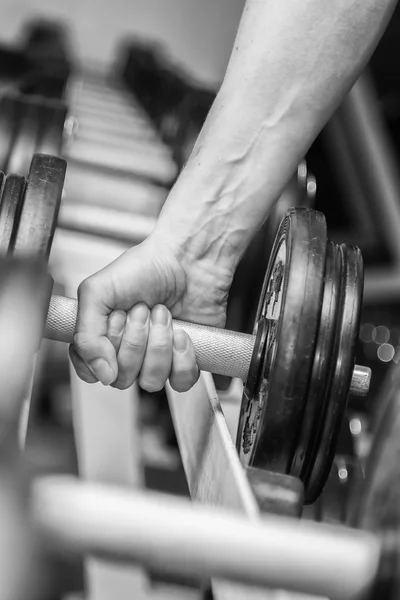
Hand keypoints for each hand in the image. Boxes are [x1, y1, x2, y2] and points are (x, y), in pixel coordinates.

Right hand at [70, 235, 232, 391]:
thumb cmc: (144, 267)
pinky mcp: (184, 361)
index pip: (91, 370)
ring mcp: (156, 359)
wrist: (188, 259)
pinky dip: (182, 356)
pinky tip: (182, 332)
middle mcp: (127, 353)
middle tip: (142, 309)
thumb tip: (102, 375)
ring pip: (151, 381)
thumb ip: (86, 335)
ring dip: (159, 345)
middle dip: (135, 340)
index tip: (115, 319)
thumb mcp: (98, 291)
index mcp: (102, 337)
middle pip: (122, 378)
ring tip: (163, 314)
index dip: (103, 351)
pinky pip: (180, 381)